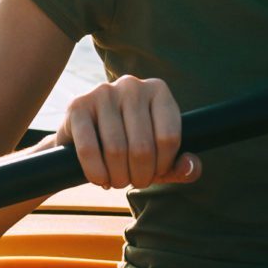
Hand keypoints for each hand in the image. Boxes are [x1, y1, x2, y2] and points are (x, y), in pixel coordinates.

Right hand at [55, 74, 200, 188]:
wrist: (84, 136)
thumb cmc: (129, 146)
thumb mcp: (159, 157)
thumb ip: (180, 165)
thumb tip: (190, 167)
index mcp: (158, 90)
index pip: (169, 137)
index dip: (163, 166)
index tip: (155, 173)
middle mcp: (132, 85)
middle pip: (143, 147)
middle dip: (140, 176)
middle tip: (133, 182)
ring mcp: (103, 92)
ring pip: (116, 150)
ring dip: (118, 177)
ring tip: (117, 181)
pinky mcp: (77, 105)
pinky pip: (89, 149)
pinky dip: (96, 172)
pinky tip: (99, 179)